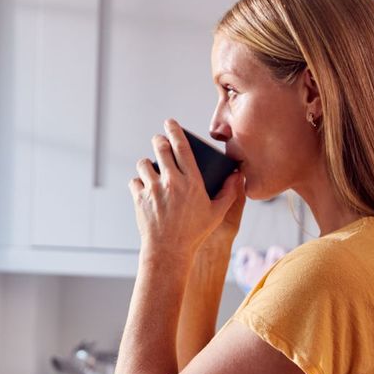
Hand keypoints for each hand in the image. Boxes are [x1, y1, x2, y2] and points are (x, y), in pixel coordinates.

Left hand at [129, 119, 244, 263]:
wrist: (169, 251)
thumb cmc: (195, 233)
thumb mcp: (217, 213)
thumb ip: (229, 192)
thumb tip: (238, 175)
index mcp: (191, 181)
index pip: (181, 147)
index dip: (174, 130)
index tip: (170, 123)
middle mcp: (171, 181)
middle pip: (161, 148)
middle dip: (159, 140)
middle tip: (160, 141)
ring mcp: (153, 189)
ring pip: (144, 163)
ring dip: (147, 163)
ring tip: (151, 168)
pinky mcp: (139, 199)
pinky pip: (135, 181)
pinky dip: (138, 182)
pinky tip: (144, 187)